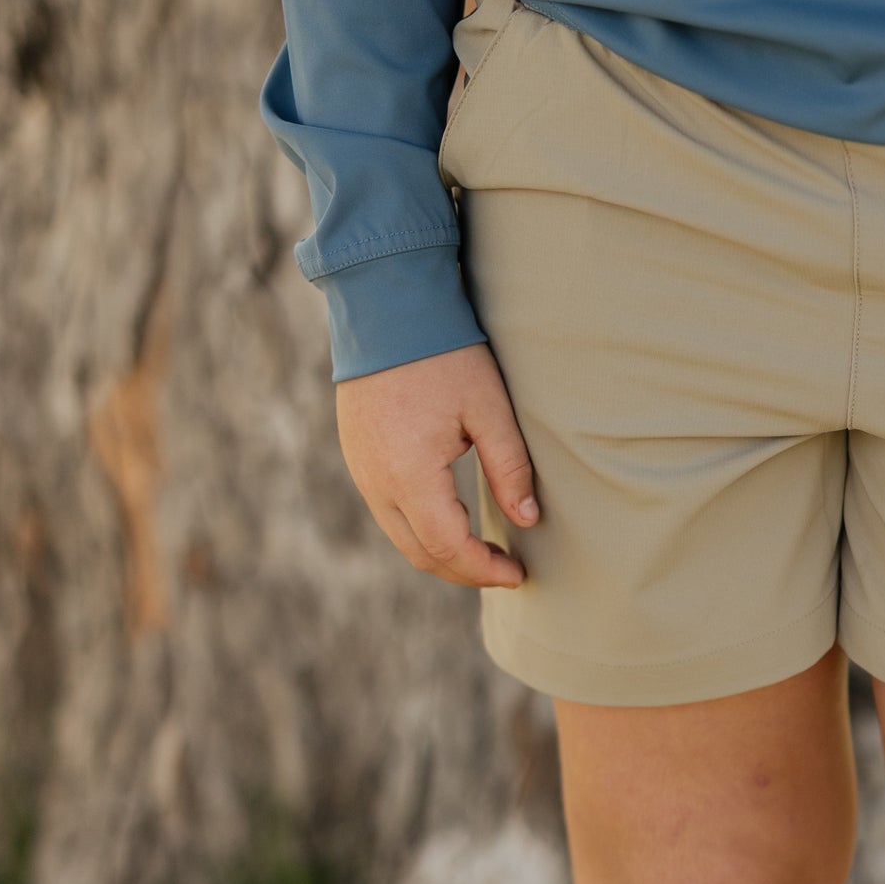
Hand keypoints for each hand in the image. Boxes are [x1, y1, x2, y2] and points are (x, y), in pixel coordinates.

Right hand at [335, 344, 538, 589]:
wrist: (385, 309)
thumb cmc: (444, 354)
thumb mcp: (489, 409)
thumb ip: (510, 468)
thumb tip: (527, 520)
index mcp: (409, 474)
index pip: (447, 548)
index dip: (483, 570)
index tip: (518, 575)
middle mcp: (376, 482)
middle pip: (420, 554)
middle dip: (464, 571)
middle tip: (505, 571)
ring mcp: (361, 471)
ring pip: (401, 537)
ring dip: (441, 553)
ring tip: (484, 551)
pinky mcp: (357, 457)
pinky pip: (388, 512)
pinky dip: (421, 529)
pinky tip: (453, 519)